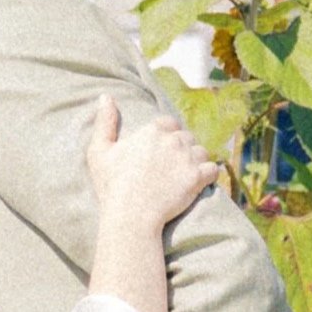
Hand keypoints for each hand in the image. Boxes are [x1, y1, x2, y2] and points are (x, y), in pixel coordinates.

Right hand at [84, 96, 217, 228]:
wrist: (130, 215)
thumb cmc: (112, 185)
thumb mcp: (99, 151)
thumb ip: (104, 122)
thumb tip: (106, 96)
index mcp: (152, 130)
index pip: (169, 123)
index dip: (166, 136)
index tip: (160, 152)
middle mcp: (173, 140)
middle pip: (186, 138)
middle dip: (181, 149)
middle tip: (172, 167)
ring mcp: (187, 158)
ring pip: (201, 152)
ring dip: (195, 161)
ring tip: (184, 175)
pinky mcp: (198, 177)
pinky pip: (212, 169)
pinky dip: (208, 175)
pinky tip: (199, 183)